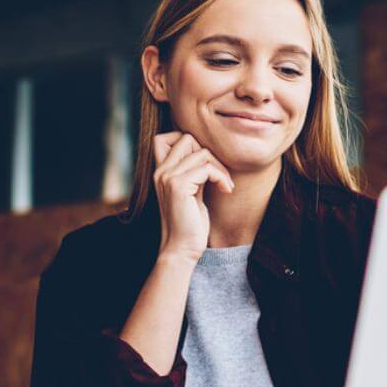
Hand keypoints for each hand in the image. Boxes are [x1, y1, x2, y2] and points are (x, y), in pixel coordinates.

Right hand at [152, 132, 234, 261]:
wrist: (181, 249)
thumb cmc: (189, 224)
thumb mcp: (191, 191)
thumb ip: (193, 172)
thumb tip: (207, 153)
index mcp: (160, 171)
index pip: (165, 137)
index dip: (188, 142)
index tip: (205, 164)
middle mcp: (160, 171)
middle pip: (187, 138)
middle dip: (209, 153)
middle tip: (219, 174)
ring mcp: (167, 177)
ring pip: (201, 152)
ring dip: (220, 167)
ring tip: (225, 184)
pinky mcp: (178, 186)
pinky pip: (207, 168)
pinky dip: (221, 177)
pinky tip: (226, 190)